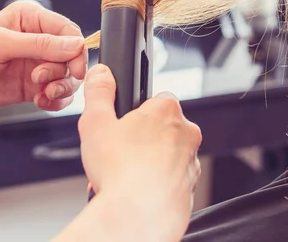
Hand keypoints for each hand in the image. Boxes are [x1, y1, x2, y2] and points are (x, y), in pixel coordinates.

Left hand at [0, 1, 87, 112]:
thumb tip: (75, 45)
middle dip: (63, 71)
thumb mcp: (0, 44)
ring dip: (61, 88)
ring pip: (68, 76)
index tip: (76, 69)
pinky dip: (55, 101)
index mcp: (30, 18)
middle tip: (43, 81)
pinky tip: (41, 102)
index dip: (76, 50)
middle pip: (72, 56)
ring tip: (43, 94)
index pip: (67, 30)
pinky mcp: (34, 86)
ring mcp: (37, 64)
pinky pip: (57, 94)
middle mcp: (38, 39)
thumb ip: (40, 45)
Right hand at [78, 64, 201, 240]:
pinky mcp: (191, 187)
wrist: (139, 214)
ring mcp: (191, 161)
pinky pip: (170, 180)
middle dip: (141, 139)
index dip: (134, 113)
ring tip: (122, 175)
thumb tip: (101, 73)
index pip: (155, 100)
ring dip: (147, 162)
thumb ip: (98, 93)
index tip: (121, 127)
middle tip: (118, 152)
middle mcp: (186, 133)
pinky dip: (155, 183)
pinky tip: (135, 190)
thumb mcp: (95, 122)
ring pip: (166, 155)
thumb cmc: (120, 170)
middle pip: (161, 128)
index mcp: (167, 110)